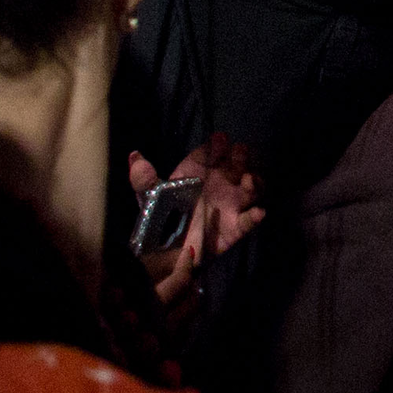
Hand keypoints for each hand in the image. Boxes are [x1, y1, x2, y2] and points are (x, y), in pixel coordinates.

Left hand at [128, 140, 263, 309]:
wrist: (165, 252)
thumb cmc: (160, 217)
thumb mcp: (149, 197)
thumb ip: (143, 178)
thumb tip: (134, 155)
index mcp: (200, 172)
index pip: (212, 152)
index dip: (217, 145)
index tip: (219, 140)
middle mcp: (219, 183)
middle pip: (237, 163)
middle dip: (241, 156)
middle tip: (238, 153)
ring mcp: (230, 204)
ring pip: (251, 188)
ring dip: (254, 182)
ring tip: (248, 180)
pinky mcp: (235, 227)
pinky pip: (249, 221)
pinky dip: (255, 217)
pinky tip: (257, 213)